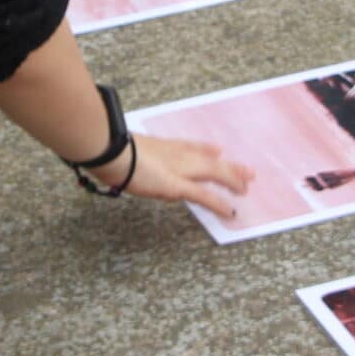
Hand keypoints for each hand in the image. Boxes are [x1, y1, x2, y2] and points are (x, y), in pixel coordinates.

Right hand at [94, 134, 251, 217]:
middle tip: (247, 172)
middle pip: (209, 159)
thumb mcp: (118, 145)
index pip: (190, 146)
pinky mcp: (177, 186)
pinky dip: (218, 203)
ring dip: (232, 180)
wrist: (110, 151)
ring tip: (246, 187)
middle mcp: (175, 154)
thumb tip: (110, 152)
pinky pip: (204, 195)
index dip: (205, 149)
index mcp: (162, 145)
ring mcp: (178, 169)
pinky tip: (230, 210)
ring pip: (215, 173)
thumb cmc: (107, 148)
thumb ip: (122, 150)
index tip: (217, 151)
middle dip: (228, 166)